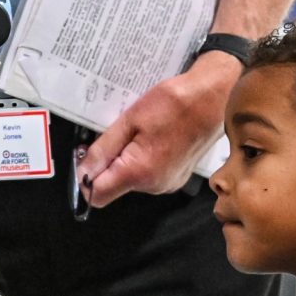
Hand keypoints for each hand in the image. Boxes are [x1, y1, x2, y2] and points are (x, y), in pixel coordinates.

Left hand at [77, 55, 235, 204]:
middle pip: (114, 186)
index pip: (98, 196)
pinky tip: (152, 138)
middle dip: (107, 163)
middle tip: (118, 133)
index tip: (85, 157)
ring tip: (139, 132)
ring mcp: (168, 184)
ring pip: (130, 179)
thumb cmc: (174, 104)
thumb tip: (83, 170)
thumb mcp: (129, 120)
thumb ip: (103, 150)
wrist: (212, 99)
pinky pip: (147, 175)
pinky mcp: (176, 178)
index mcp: (140, 172)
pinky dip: (142, 159)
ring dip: (126, 159)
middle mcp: (154, 185)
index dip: (86, 178)